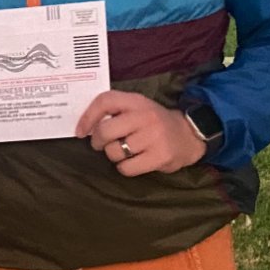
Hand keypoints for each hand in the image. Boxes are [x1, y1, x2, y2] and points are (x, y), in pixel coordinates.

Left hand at [77, 91, 207, 176]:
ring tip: (125, 152)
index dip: (88, 117)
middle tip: (101, 145)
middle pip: (105, 130)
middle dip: (98, 142)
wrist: (189, 136)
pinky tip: (134, 162)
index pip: (105, 101)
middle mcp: (145, 116)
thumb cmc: (154, 123)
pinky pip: (126, 168)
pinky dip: (125, 168)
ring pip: (114, 151)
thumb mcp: (138, 108)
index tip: (80, 132)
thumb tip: (85, 127)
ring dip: (114, 156)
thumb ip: (116, 111)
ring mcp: (154, 136)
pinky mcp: (160, 156)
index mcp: (136, 101)